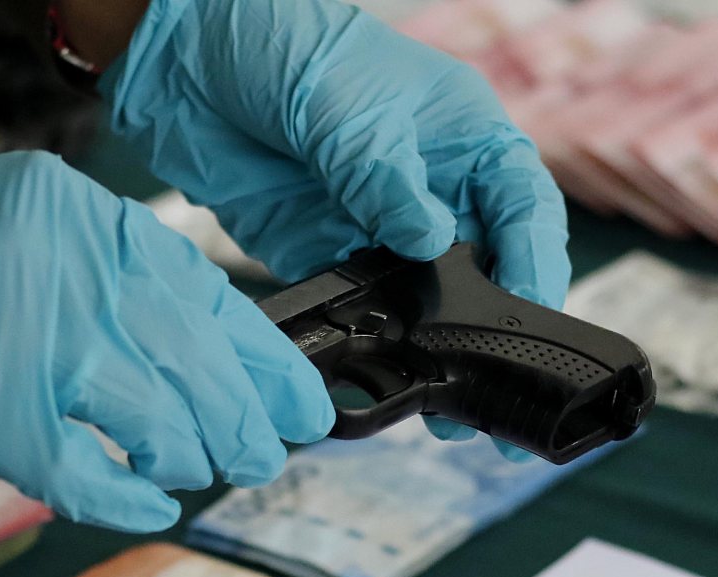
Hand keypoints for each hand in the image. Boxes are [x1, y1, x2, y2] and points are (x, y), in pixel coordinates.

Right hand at [0, 151, 333, 530]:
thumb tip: (196, 359)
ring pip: (161, 417)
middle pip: (197, 363)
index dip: (265, 360)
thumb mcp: (20, 235)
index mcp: (85, 220)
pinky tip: (149, 504)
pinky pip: (90, 472)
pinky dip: (128, 497)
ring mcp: (34, 340)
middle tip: (261, 454)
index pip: (208, 296)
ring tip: (198, 471)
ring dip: (190, 456)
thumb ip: (103, 285)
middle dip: (242, 421)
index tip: (302, 401)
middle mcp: (72, 269)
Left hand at [101, 0, 569, 458]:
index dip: (536, 263)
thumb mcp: (349, 108)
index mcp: (465, 137)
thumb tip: (429, 243)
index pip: (524, 209)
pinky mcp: (323, 252)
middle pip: (485, 268)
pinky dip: (365, 335)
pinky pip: (357, 306)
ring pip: (425, 299)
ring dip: (429, 340)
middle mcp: (433, 187)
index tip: (531, 312)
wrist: (182, 54)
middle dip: (490, 323)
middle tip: (490, 381)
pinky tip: (369, 360)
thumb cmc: (283, 42)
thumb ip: (388, 181)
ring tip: (436, 392)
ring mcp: (379, 224)